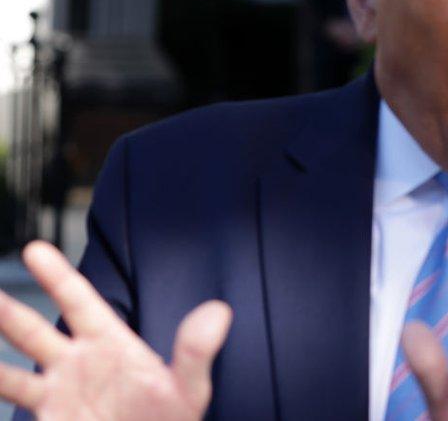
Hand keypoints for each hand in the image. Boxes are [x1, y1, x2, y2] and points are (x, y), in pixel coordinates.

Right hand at [0, 241, 231, 419]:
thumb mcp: (188, 389)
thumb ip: (196, 352)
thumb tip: (219, 311)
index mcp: (109, 343)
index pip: (79, 300)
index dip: (57, 275)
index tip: (35, 248)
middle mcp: (76, 364)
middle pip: (31, 331)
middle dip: (7, 312)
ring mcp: (57, 394)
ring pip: (10, 374)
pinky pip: (13, 408)